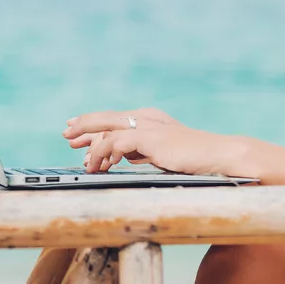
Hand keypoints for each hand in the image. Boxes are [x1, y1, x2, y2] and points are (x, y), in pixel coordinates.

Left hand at [62, 107, 248, 175]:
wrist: (218, 155)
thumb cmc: (195, 157)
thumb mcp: (163, 153)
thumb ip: (143, 150)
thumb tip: (124, 155)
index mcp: (151, 119)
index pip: (115, 118)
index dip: (93, 124)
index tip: (76, 131)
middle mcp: (147, 118)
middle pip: (106, 118)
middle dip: (84, 125)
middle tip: (67, 134)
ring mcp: (148, 126)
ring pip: (107, 129)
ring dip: (92, 147)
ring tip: (84, 164)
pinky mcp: (150, 137)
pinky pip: (117, 142)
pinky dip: (104, 153)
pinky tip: (100, 166)